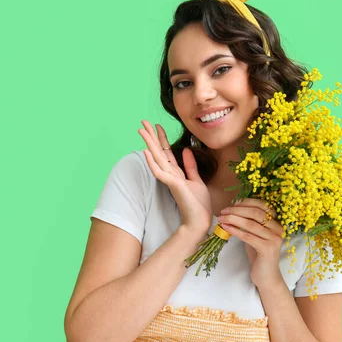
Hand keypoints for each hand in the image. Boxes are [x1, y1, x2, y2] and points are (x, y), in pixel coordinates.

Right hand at [138, 120, 211, 235]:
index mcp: (176, 173)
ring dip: (149, 143)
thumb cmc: (199, 204)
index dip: (162, 139)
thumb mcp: (196, 180)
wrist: (200, 220)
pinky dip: (152, 162)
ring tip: (141, 130)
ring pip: (156, 158)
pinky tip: (146, 151)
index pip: (166, 152)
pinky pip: (159, 172)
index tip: (157, 126)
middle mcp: (170, 174)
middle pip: (158, 151)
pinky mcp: (172, 185)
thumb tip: (185, 150)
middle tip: (143, 122)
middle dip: (151, 136)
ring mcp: (170, 179)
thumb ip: (190, 166)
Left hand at [216, 198, 284, 287]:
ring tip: (221, 218)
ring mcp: (274, 239)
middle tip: (223, 211)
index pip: (262, 205)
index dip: (247, 202)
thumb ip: (250, 222)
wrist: (266, 276)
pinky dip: (235, 230)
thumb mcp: (255, 234)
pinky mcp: (267, 249)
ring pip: (250, 224)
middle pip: (256, 213)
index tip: (233, 203)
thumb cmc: (259, 254)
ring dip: (233, 219)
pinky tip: (226, 228)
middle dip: (237, 210)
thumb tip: (233, 209)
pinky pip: (248, 236)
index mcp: (277, 222)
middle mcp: (278, 229)